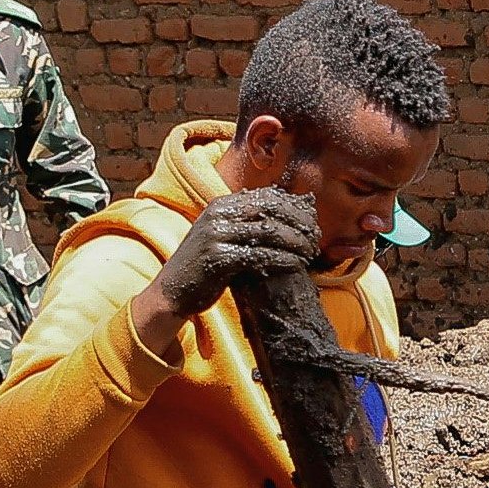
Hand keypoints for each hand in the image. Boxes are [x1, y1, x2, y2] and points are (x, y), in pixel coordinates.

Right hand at [154, 188, 320, 314]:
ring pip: (269, 231)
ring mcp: (216, 235)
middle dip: (299, 223)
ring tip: (310, 253)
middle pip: (271, 209)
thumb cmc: (207, 266)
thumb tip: (290, 215)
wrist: (172, 290)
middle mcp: (218, 214)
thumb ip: (250, 224)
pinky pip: (260, 255)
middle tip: (316, 238)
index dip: (295, 208)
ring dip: (296, 242)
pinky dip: (283, 259)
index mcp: (222, 205)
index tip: (312, 223)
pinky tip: (296, 265)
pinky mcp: (218, 258)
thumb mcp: (226, 237)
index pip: (267, 196)